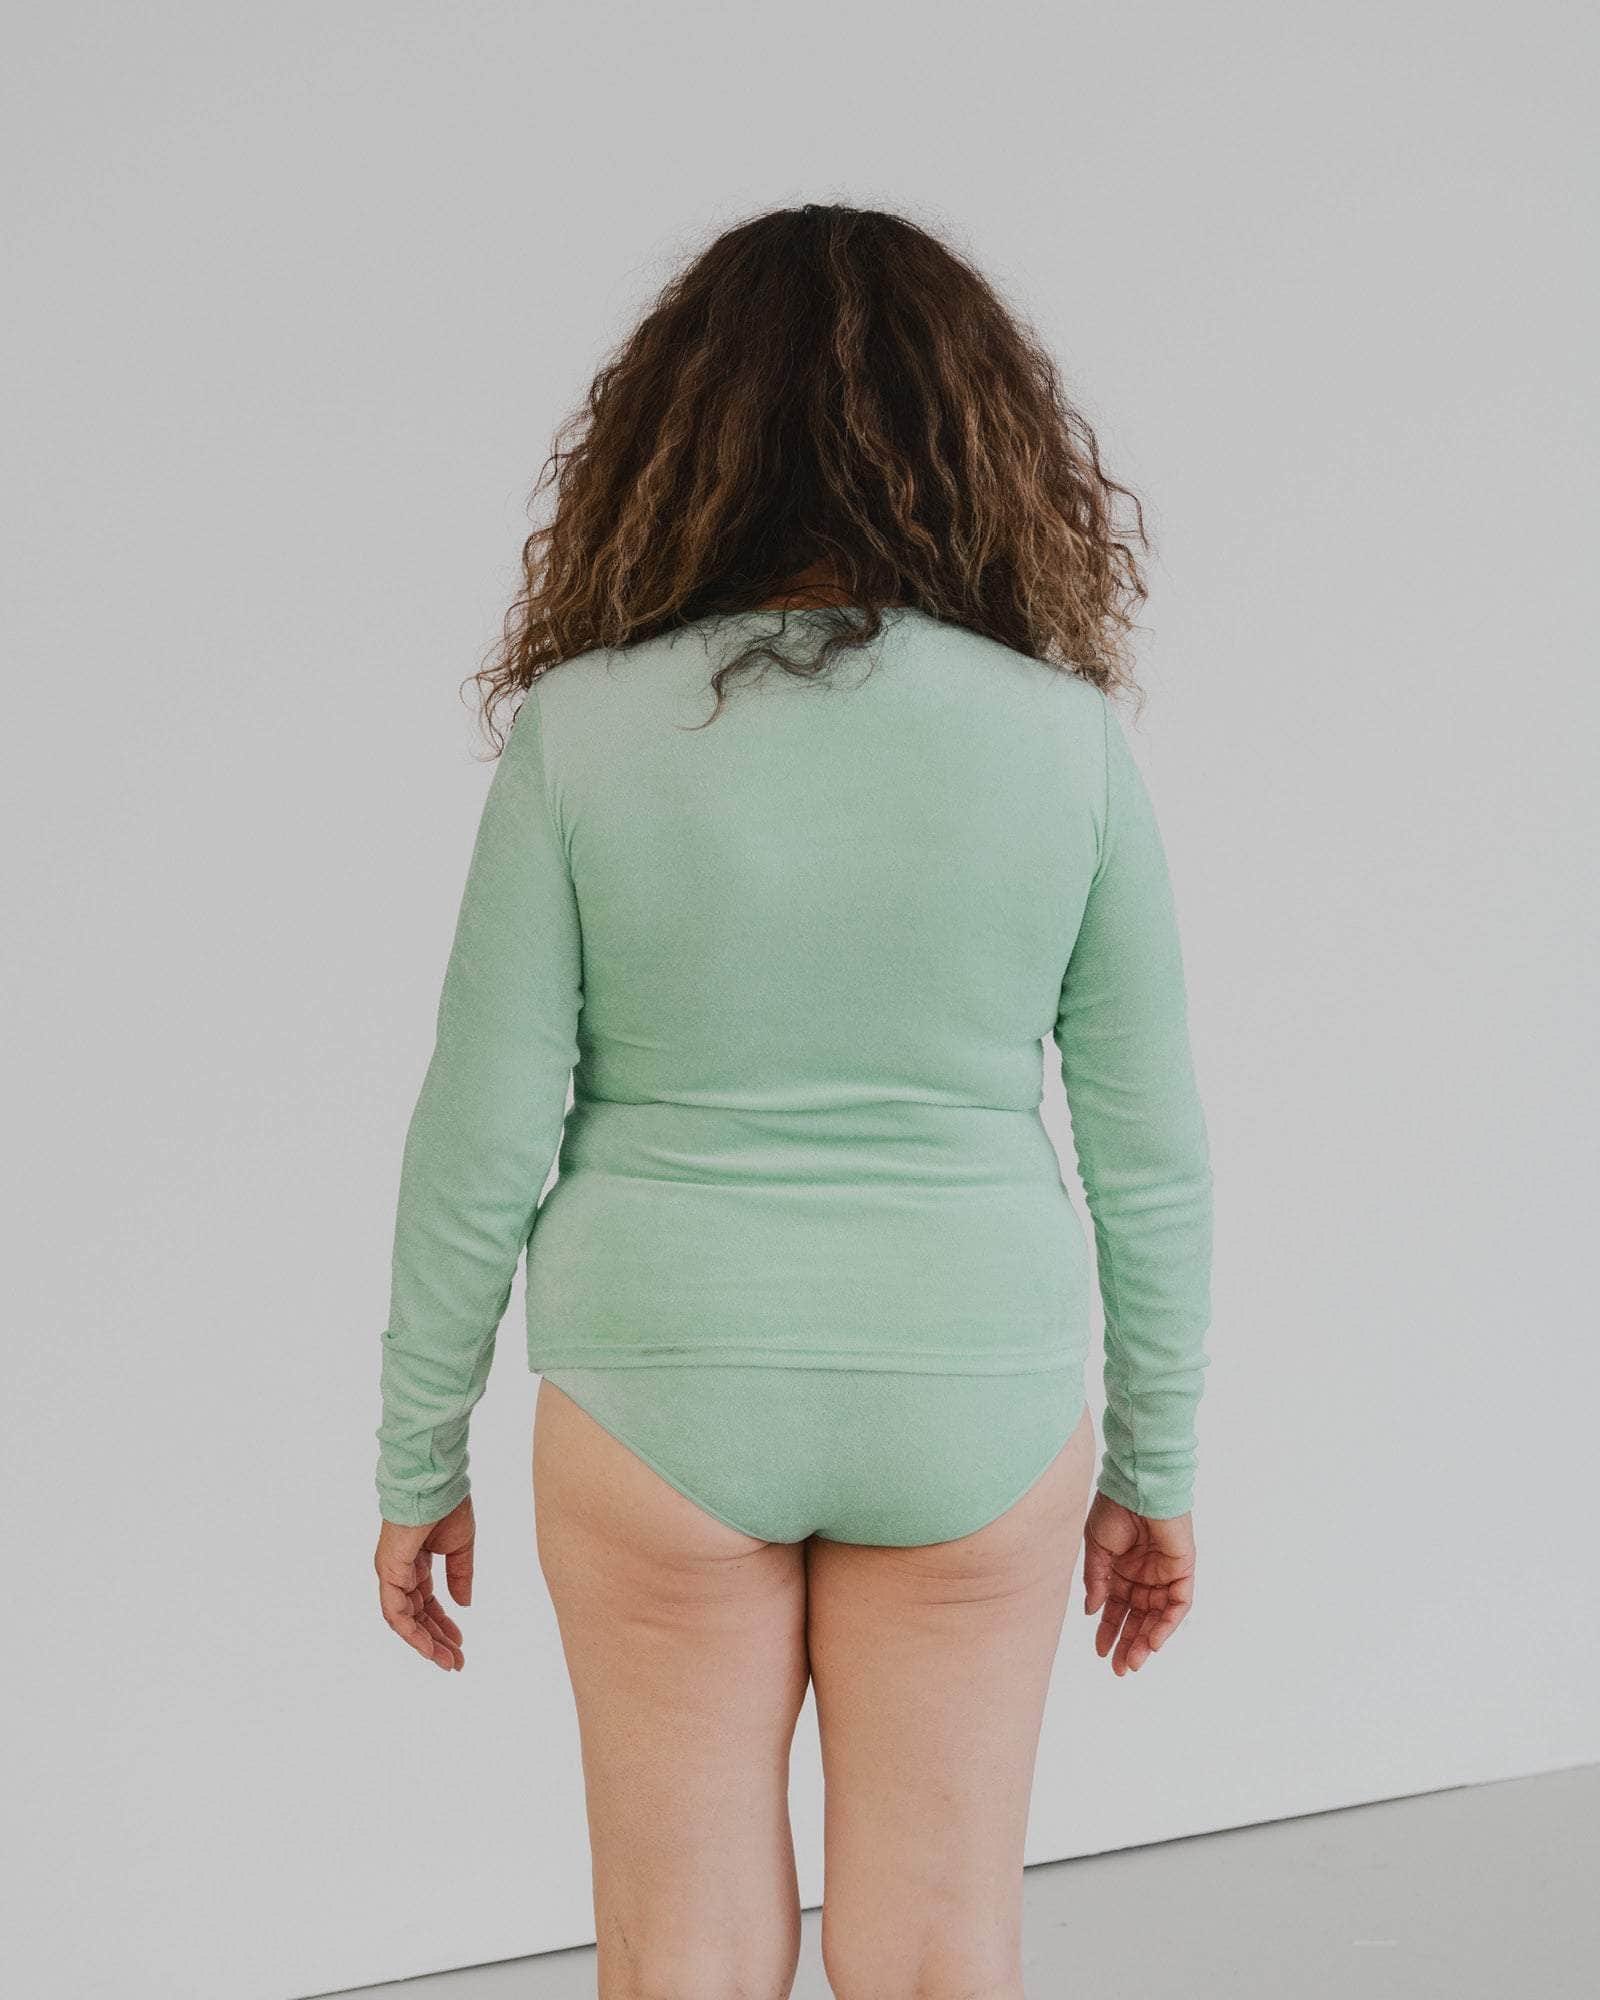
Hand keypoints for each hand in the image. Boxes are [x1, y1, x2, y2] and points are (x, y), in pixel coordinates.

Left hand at [374, 1495, 473, 1669]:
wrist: (436, 1483)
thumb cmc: (447, 1505)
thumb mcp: (460, 1547)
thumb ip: (461, 1576)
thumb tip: (464, 1605)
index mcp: (416, 1564)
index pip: (427, 1603)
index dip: (443, 1625)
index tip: (461, 1645)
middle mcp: (400, 1572)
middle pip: (417, 1616)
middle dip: (436, 1641)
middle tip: (456, 1662)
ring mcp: (392, 1573)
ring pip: (404, 1620)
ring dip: (424, 1643)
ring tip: (446, 1662)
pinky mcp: (389, 1571)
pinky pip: (395, 1611)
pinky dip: (410, 1631)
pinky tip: (427, 1646)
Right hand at [1082, 1493, 1195, 1675]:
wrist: (1137, 1485)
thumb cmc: (1114, 1508)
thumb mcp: (1096, 1548)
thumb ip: (1096, 1580)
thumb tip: (1092, 1611)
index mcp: (1120, 1569)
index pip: (1115, 1607)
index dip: (1108, 1630)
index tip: (1100, 1651)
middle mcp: (1143, 1575)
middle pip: (1137, 1617)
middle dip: (1127, 1644)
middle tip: (1119, 1669)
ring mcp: (1163, 1574)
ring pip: (1158, 1617)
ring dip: (1146, 1641)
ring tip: (1133, 1663)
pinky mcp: (1182, 1570)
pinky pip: (1178, 1604)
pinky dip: (1167, 1624)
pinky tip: (1153, 1642)